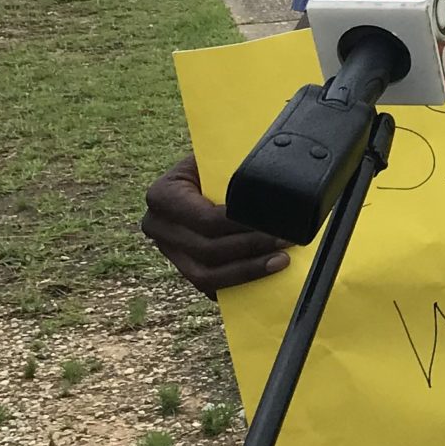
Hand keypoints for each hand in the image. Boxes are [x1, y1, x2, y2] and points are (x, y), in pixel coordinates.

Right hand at [140, 152, 292, 296]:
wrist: (204, 176)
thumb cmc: (217, 165)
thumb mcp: (222, 158)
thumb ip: (238, 167)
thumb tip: (274, 180)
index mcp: (162, 195)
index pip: (206, 220)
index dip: (242, 226)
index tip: (276, 224)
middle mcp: (157, 226)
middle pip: (207, 250)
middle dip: (252, 248)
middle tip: (286, 241)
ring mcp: (168, 252)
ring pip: (205, 276)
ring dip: (247, 271)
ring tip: (280, 261)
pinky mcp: (183, 269)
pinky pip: (209, 286)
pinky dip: (238, 284)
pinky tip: (264, 277)